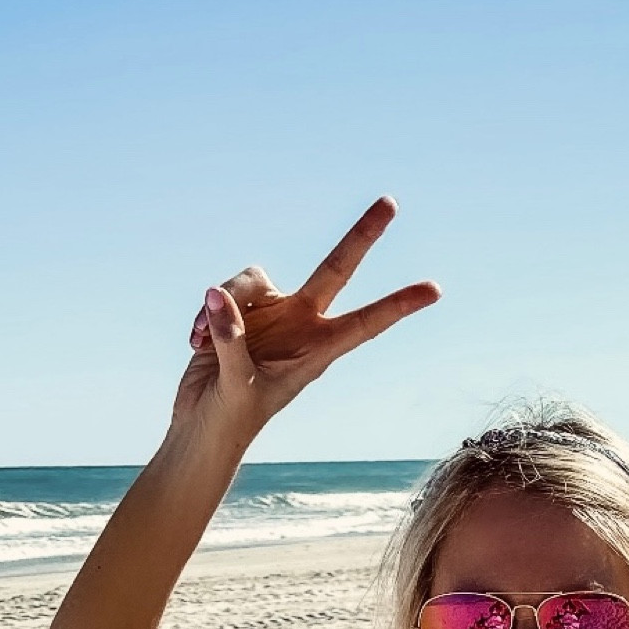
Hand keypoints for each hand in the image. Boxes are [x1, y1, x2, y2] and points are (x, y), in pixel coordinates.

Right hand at [172, 197, 438, 441]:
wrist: (202, 427)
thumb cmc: (229, 420)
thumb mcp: (235, 386)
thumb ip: (230, 339)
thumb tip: (218, 295)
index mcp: (316, 354)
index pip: (365, 324)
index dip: (397, 305)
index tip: (434, 290)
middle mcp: (301, 326)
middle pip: (336, 269)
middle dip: (361, 237)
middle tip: (391, 202)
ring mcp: (272, 315)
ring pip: (252, 278)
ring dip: (225, 302)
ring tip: (200, 342)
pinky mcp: (239, 311)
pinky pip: (224, 289)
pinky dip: (204, 313)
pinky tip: (194, 343)